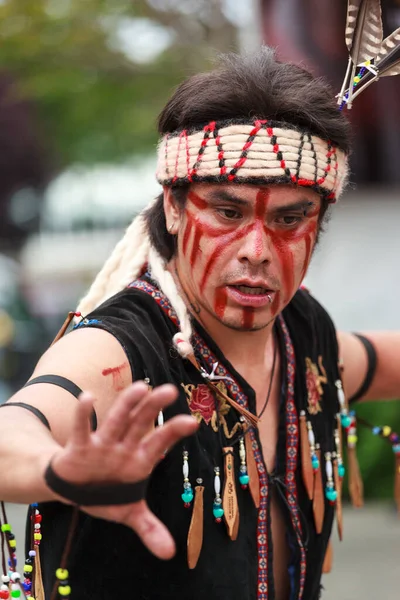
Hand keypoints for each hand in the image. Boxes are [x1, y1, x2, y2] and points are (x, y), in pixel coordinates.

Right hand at [49, 381, 197, 558]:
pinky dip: (84, 415)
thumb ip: (149, 528)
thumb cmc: (106, 492)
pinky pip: (82, 428)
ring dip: (128, 405)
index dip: (174, 432)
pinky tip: (88, 398)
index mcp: (139, 460)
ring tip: (141, 387)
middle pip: (141, 423)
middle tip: (170, 391)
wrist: (72, 487)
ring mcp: (103, 443)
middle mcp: (124, 446)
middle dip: (153, 408)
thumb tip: (169, 554)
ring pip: (117, 419)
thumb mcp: (128, 511)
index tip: (193, 422)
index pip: (159, 442)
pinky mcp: (80, 445)